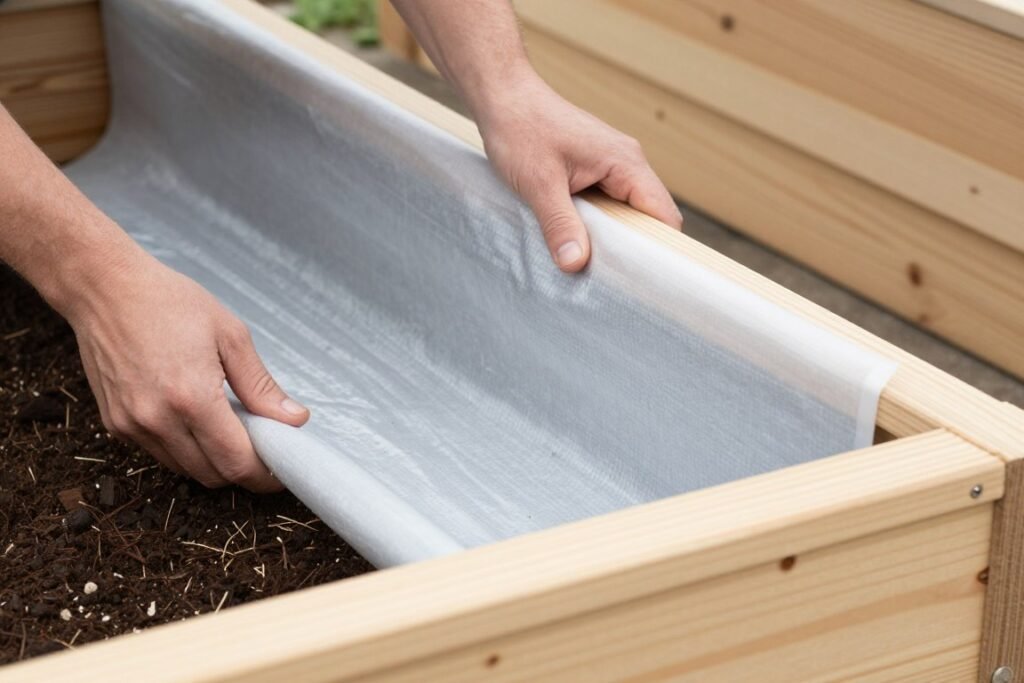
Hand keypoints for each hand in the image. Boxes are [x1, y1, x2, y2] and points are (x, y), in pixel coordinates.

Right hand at [65, 252, 309, 491]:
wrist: (105, 288)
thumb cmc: (168, 302)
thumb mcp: (230, 335)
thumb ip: (261, 386)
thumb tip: (294, 419)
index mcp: (191, 397)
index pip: (236, 462)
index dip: (263, 475)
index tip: (280, 468)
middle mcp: (157, 419)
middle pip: (212, 474)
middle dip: (242, 470)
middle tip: (262, 448)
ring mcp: (132, 425)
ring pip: (185, 469)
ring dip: (213, 462)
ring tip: (231, 431)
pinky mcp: (115, 424)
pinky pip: (159, 454)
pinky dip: (185, 450)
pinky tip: (197, 422)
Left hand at [476, 74, 682, 271]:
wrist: (502, 95)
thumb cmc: (521, 128)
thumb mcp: (539, 184)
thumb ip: (560, 225)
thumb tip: (576, 263)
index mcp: (626, 162)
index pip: (663, 215)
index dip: (660, 248)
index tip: (644, 279)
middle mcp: (627, 162)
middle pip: (649, 217)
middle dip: (635, 248)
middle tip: (613, 279)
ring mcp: (611, 165)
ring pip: (628, 212)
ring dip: (614, 237)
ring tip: (595, 265)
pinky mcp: (594, 168)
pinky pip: (609, 203)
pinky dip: (598, 224)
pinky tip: (579, 240)